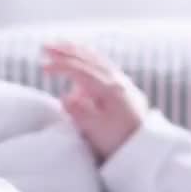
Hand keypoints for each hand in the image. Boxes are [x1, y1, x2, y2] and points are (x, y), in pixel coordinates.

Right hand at [41, 41, 148, 161]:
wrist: (148, 146)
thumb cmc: (120, 141)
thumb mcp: (97, 131)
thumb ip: (79, 113)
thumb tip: (64, 96)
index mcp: (109, 89)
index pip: (80, 70)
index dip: (60, 66)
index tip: (42, 67)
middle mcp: (116, 80)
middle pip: (88, 59)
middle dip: (65, 51)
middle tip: (44, 47)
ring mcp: (122, 81)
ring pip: (96, 59)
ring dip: (76, 51)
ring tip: (60, 46)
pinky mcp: (124, 87)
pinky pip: (103, 64)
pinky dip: (88, 56)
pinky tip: (83, 56)